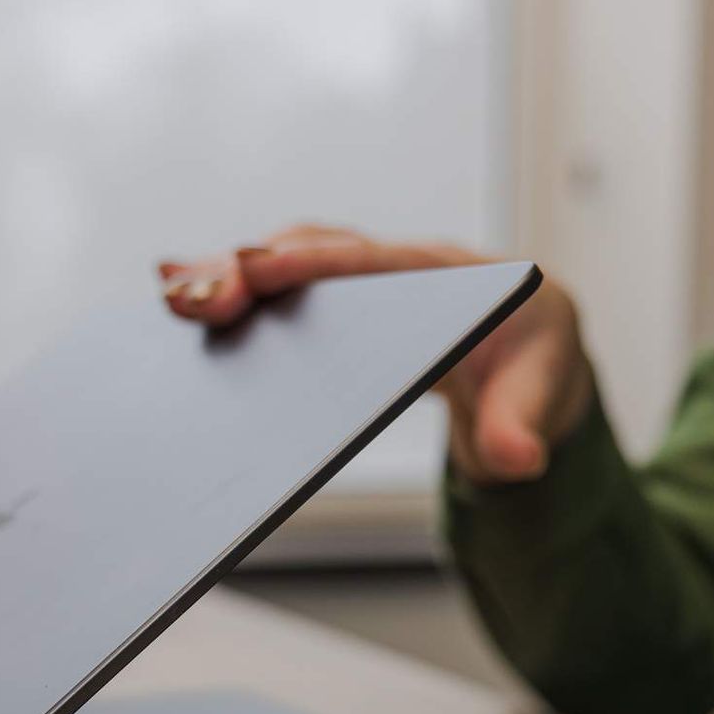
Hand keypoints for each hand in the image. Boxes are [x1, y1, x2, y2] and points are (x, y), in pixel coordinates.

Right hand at [158, 225, 592, 483]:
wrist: (530, 358)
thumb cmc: (533, 368)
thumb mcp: (544, 397)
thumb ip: (524, 426)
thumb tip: (515, 458)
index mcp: (451, 276)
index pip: (374, 261)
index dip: (314, 261)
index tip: (260, 267)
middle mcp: (395, 266)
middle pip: (312, 254)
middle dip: (248, 268)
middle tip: (189, 296)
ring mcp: (360, 284)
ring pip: (283, 268)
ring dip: (224, 278)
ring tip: (169, 301)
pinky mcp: (334, 309)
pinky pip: (276, 295)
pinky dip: (226, 294)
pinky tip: (171, 306)